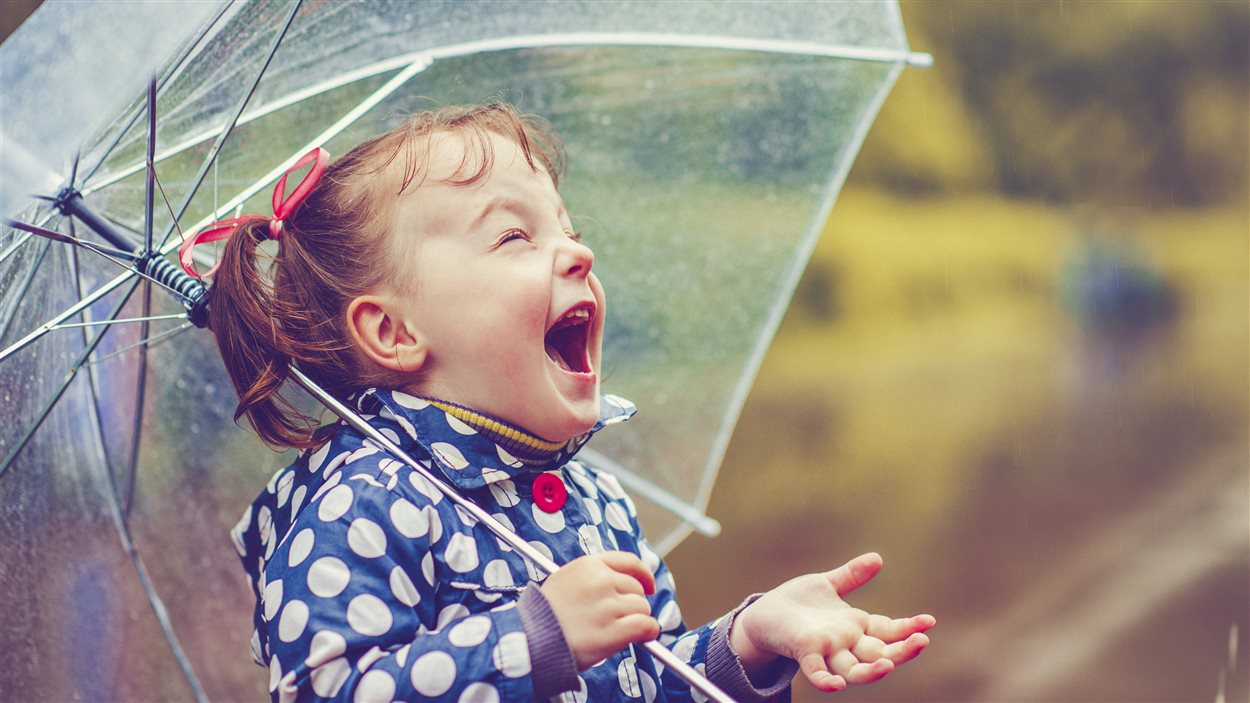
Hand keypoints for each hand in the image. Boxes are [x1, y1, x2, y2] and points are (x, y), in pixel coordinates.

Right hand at [540, 551, 661, 668]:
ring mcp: (608, 605)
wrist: (530, 640)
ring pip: (642, 608)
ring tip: (615, 630)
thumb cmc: (544, 615)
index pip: (629, 562)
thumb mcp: (565, 580)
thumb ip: (592, 577)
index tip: (647, 585)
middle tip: (617, 618)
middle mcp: (601, 581)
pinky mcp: (614, 630)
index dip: (643, 575)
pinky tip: (642, 636)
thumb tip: (619, 585)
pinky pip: (645, 625)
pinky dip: (648, 632)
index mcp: (589, 565)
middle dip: (632, 604)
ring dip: (636, 620)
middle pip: (637, 588)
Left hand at [730, 553, 934, 692]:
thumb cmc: (795, 602)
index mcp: (854, 626)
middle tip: (922, 641)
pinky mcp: (803, 651)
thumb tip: (878, 558)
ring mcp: (826, 650)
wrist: (762, 614)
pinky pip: (816, 671)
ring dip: (872, 670)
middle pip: (879, 652)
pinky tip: (837, 684)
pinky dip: (826, 679)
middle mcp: (845, 642)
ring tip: (888, 665)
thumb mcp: (826, 584)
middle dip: (902, 650)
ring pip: (854, 669)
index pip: (888, 630)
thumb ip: (851, 576)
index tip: (929, 622)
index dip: (908, 628)